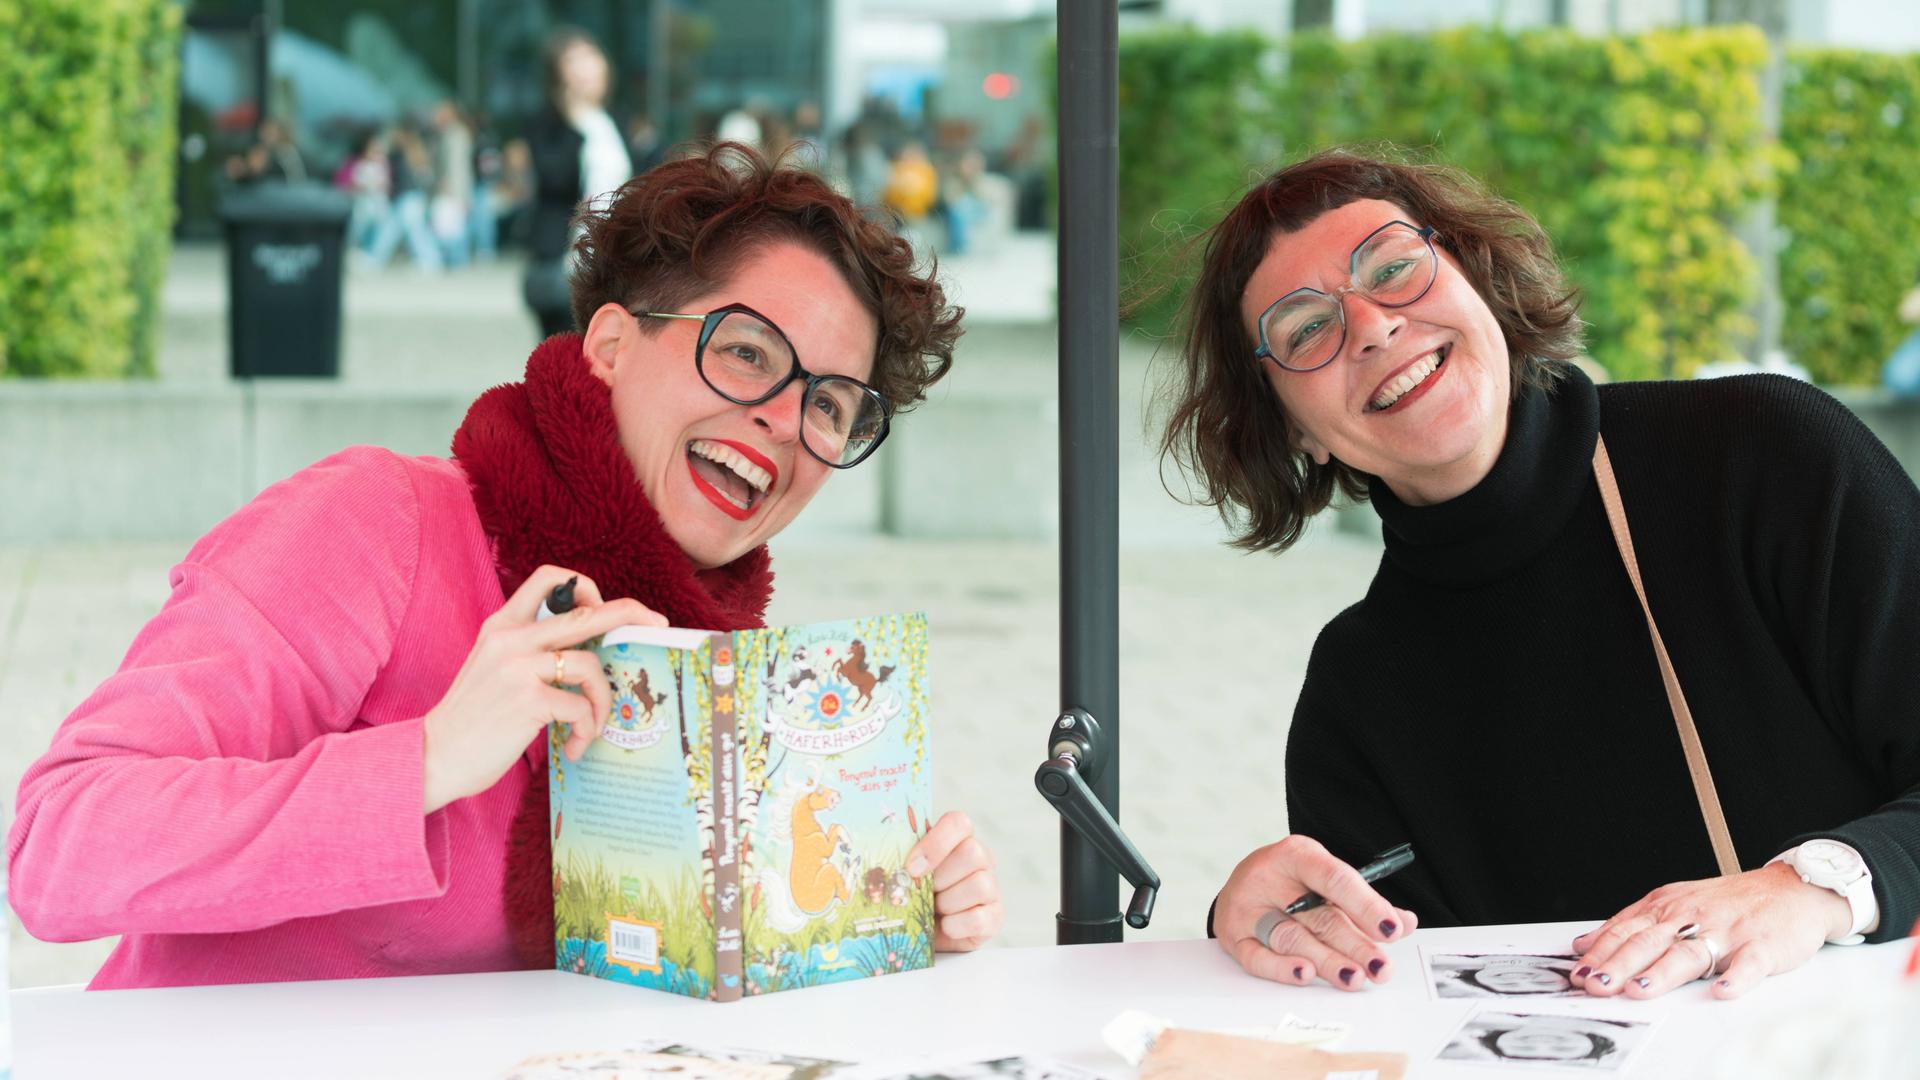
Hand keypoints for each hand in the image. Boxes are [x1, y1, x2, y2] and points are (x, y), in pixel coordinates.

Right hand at [421, 566, 664, 813]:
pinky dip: (586, 730)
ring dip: (603, 701)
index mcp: (502, 625)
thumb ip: (529, 650)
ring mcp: (519, 667)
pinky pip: (580, 708)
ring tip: (592, 727)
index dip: (584, 587)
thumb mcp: (493, 667)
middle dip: (630, 614)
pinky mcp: (527, 700)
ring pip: (590, 666)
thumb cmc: (472, 718)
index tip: (601, 609)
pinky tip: (574, 748)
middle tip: (656, 625)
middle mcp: (511, 638)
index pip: (548, 579)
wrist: (432, 756)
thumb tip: (584, 650)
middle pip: (586, 613)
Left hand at [908, 812, 1001, 951]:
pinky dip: (956, 925)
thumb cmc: (913, 897)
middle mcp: (981, 859)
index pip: (958, 823)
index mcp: (957, 840)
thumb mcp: (905, 874)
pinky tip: (945, 926)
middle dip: (940, 877)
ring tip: (935, 910)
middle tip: (924, 892)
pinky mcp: (994, 917)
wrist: (922, 934)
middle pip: (973, 852)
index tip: (912, 867)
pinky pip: (979, 918)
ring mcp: (991, 888)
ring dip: (948, 902)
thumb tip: (882, 858)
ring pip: (979, 885)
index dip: (936, 843)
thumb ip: (899, 859)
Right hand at [1214, 835, 1417, 990]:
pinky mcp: (1233, 935)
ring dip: (1327, 961)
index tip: (1392, 929)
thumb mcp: (1324, 876)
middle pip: (1318, 916)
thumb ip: (1363, 900)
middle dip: (1354, 944)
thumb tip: (1404, 923)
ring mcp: (1247, 907)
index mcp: (1295, 855)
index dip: (1365, 905)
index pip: (1334, 879)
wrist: (1241, 882)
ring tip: (1354, 977)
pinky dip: (1282, 968)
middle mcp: (1267, 878)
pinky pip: (1257, 957)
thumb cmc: (1289, 880)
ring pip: (1292, 938)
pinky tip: (1306, 974)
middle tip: (1380, 967)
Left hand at [1568, 862, 1851, 999]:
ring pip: (1689, 953)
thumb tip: (1585, 944)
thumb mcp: (1672, 903)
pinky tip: (1721, 992)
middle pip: (1648, 943)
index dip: (1599, 954)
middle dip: (1618, 965)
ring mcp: (1727, 932)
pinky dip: (1736, 980)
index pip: (1624, 932)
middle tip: (1596, 986)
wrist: (1790, 889)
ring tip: (1640, 990)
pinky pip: (1748, 965)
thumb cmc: (1728, 902)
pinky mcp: (1762, 946)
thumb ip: (1630, 925)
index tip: (1578, 974)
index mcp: (1667, 908)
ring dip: (1662, 973)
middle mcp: (1691, 917)